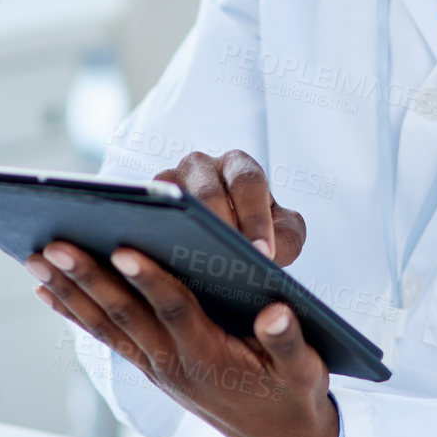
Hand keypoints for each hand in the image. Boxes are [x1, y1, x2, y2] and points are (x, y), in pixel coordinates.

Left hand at [27, 241, 338, 436]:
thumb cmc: (292, 392)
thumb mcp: (305, 370)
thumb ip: (288, 341)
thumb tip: (276, 313)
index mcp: (211, 356)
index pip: (175, 310)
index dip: (149, 280)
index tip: (123, 249)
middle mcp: (174, 363)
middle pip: (125, 313)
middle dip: (88, 278)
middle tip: (54, 245)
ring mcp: (156, 366)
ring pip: (105, 323)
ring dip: (70, 291)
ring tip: (36, 258)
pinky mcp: (148, 365)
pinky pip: (104, 335)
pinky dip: (74, 312)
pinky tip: (46, 289)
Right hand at [157, 150, 306, 265]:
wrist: (223, 239)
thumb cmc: (255, 231)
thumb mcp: (282, 234)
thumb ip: (288, 240)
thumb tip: (267, 256)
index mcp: (239, 166)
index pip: (248, 183)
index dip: (256, 218)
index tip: (262, 253)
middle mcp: (201, 166)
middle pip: (208, 192)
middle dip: (221, 227)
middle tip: (231, 263)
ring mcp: (170, 181)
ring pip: (176, 203)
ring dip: (188, 234)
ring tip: (199, 269)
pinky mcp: (148, 201)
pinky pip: (151, 216)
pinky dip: (160, 240)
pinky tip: (169, 271)